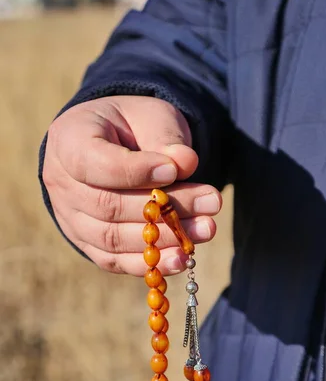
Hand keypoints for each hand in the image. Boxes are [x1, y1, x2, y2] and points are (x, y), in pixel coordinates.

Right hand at [42, 96, 221, 274]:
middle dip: (163, 209)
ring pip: (113, 238)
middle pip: (108, 207)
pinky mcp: (88, 244)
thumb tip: (186, 163)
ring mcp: (70, 219)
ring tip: (206, 229)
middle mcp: (60, 184)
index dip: (136, 171)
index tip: (174, 170)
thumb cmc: (132, 125)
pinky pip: (115, 261)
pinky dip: (150, 264)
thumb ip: (165, 137)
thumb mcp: (151, 116)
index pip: (95, 164)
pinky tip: (183, 259)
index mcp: (68, 141)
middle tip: (211, 201)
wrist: (114, 144)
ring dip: (163, 239)